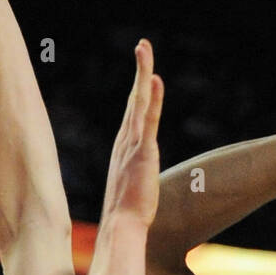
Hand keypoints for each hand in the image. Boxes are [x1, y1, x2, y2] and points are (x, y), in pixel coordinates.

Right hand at [99, 39, 163, 228]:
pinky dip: (152, 98)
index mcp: (124, 148)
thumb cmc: (126, 216)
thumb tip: (136, 192)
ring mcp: (132, 145)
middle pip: (134, 99)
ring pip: (139, 101)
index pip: (133, 113)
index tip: (143, 73)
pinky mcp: (143, 152)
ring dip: (142, 73)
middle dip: (139, 71)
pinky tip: (154, 78)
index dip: (138, 91)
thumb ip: (135, 183)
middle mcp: (125, 141)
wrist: (121, 227)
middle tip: (142, 46)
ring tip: (144, 48)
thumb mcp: (133, 192)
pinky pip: (149, 119)